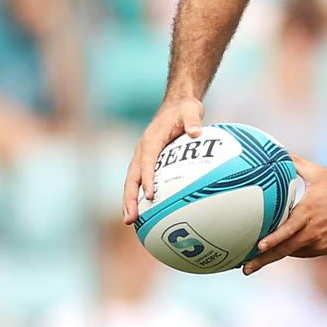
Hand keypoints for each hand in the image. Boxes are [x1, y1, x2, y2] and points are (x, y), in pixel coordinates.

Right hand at [121, 96, 203, 223]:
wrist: (177, 104)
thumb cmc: (185, 109)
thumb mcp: (191, 110)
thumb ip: (193, 121)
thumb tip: (196, 133)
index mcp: (151, 140)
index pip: (147, 161)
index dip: (147, 178)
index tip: (150, 195)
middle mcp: (143, 150)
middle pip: (132, 178)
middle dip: (129, 199)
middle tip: (130, 219)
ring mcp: (143, 157)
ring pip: (132, 182)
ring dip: (130, 201)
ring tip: (130, 222)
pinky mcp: (148, 161)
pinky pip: (141, 180)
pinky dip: (139, 196)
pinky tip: (145, 213)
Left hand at [242, 158, 326, 274]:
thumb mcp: (319, 173)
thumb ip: (296, 163)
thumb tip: (278, 151)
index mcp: (308, 212)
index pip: (287, 229)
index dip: (273, 239)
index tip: (258, 246)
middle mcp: (312, 231)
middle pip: (285, 249)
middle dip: (263, 260)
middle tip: (245, 268)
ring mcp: (319, 243)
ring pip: (292, 252)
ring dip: (274, 256)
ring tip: (254, 262)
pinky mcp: (324, 249)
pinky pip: (302, 252)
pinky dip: (291, 250)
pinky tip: (279, 250)